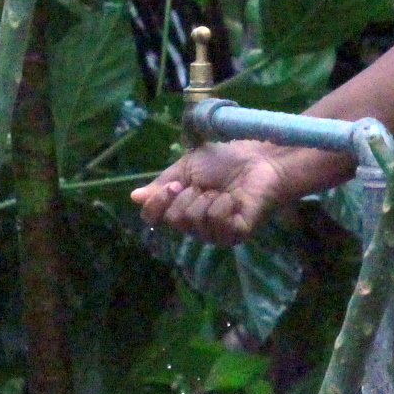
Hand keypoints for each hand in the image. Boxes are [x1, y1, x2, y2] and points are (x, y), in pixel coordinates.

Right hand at [131, 142, 289, 244]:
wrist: (260, 158)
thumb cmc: (225, 161)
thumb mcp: (187, 167)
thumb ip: (163, 183)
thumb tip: (133, 197)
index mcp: (181, 209)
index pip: (153, 219)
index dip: (157, 204)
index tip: (173, 185)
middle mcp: (195, 226)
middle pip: (173, 220)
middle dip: (187, 196)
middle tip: (204, 185)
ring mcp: (216, 233)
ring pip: (194, 221)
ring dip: (207, 198)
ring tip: (222, 190)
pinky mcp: (235, 234)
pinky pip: (216, 222)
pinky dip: (223, 204)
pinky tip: (234, 199)